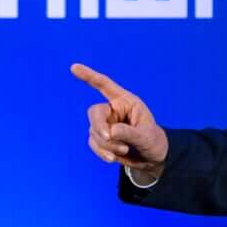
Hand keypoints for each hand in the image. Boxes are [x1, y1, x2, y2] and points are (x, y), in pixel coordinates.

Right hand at [70, 62, 168, 183]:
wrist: (151, 158)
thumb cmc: (153, 141)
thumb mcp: (146, 136)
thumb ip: (129, 133)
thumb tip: (110, 132)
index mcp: (125, 102)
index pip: (105, 85)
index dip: (89, 76)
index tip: (73, 67)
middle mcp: (113, 111)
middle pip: (95, 113)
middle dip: (99, 127)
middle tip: (107, 137)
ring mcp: (105, 125)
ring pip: (93, 132)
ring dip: (107, 145)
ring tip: (124, 150)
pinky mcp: (101, 139)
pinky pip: (93, 144)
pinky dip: (102, 152)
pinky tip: (113, 158)